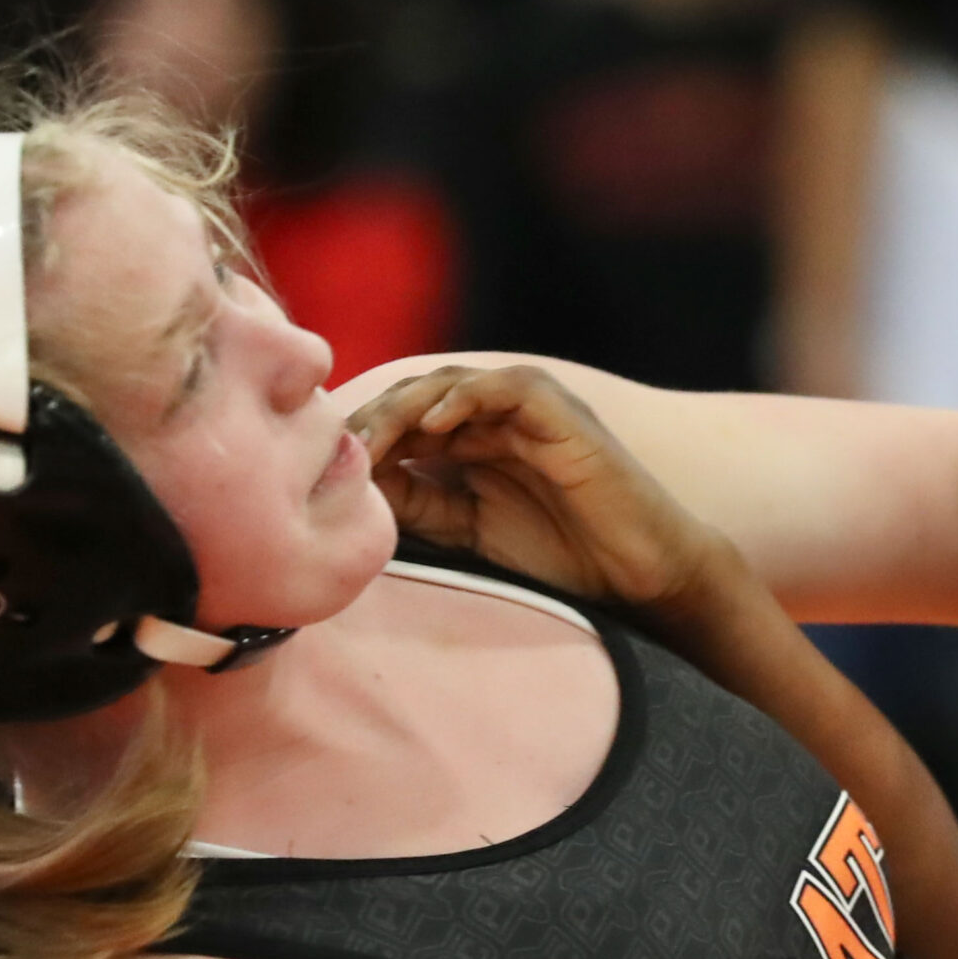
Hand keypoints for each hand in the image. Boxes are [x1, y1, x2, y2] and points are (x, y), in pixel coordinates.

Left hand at [348, 364, 734, 616]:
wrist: (638, 573)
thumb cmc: (561, 555)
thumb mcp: (469, 531)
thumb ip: (421, 505)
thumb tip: (356, 491)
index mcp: (472, 441)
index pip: (401, 423)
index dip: (361, 439)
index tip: (320, 468)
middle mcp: (494, 417)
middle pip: (416, 397)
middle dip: (372, 419)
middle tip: (332, 448)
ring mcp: (529, 410)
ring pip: (452, 385)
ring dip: (406, 407)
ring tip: (370, 438)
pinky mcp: (561, 413)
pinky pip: (507, 388)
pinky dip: (468, 398)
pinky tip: (432, 426)